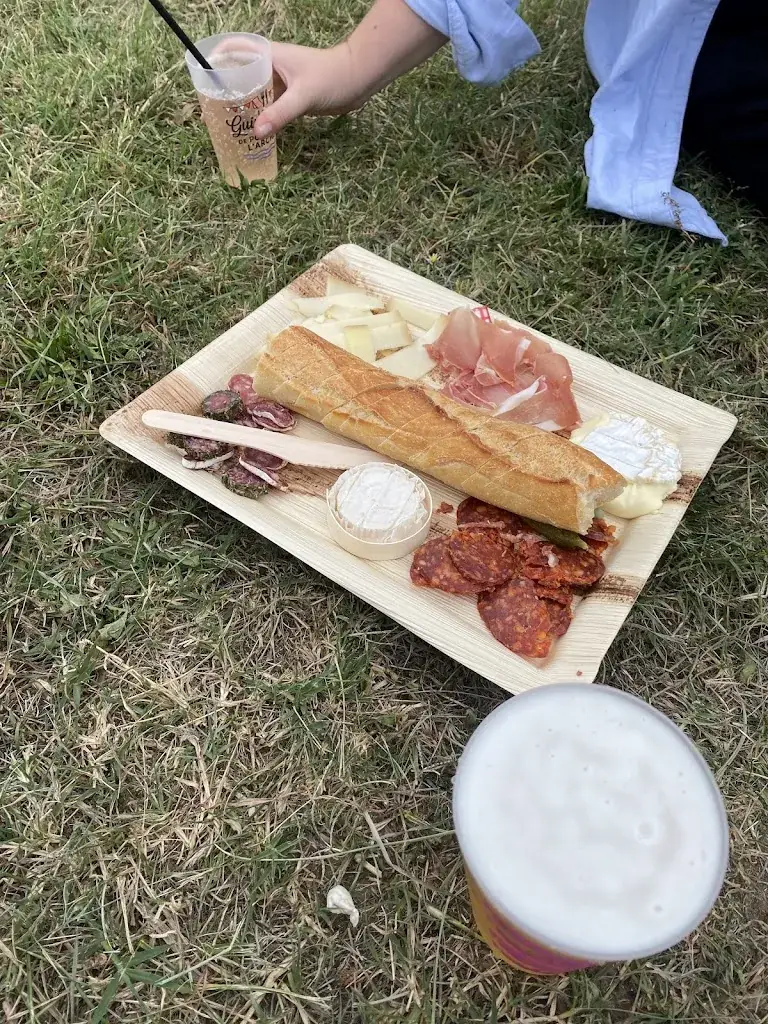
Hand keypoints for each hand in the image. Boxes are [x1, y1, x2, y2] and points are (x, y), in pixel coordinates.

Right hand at [211, 0, 445, 137]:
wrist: (358, 81)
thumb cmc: (331, 78)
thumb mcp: (303, 96)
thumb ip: (280, 114)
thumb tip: (256, 132)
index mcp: (269, 56)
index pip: (234, 50)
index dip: (215, 60)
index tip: (201, 79)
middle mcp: (270, 67)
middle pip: (239, 75)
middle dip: (224, 91)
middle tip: (209, 112)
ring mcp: (279, 83)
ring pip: (252, 93)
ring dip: (240, 107)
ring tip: (224, 126)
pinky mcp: (288, 98)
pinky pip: (266, 107)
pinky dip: (257, 118)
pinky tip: (250, 133)